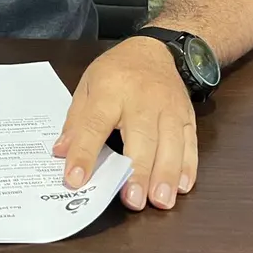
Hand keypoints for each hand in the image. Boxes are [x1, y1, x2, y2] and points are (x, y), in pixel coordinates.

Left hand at [52, 36, 196, 210]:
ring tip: (160, 201)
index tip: (75, 180)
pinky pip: (191, 142)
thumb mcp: (87, 86)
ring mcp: (168, 108)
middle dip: (138, 171)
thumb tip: (61, 153)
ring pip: (171, 143)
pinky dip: (188, 166)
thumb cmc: (116, 71)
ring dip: (166, 174)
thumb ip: (76, 121)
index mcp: (109, 90)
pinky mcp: (187, 116)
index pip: (94, 124)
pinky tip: (182, 187)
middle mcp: (142, 99)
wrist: (155, 50)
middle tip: (133, 201)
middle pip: (141, 137)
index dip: (84, 153)